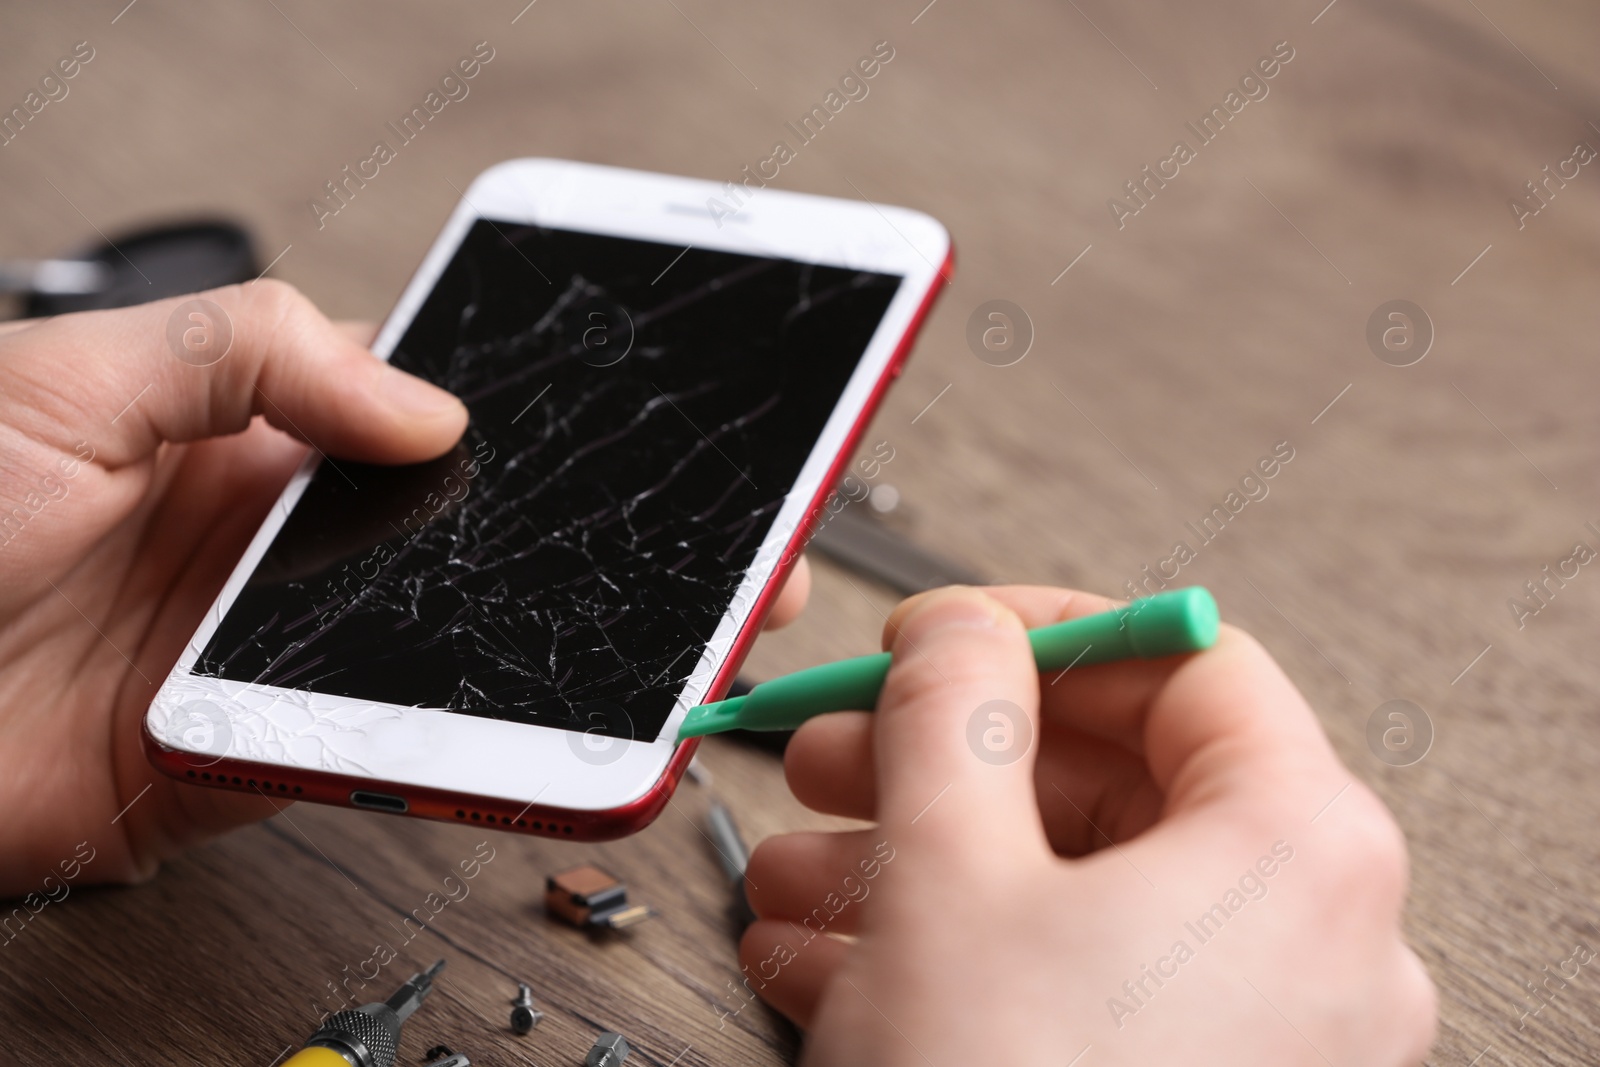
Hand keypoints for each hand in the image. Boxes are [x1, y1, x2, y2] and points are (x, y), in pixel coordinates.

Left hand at [0, 277, 811, 895]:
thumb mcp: (67, 379)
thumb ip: (248, 353)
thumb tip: (425, 404)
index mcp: (247, 435)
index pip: (434, 421)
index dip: (546, 427)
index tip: (651, 431)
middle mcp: (278, 546)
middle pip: (476, 546)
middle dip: (601, 553)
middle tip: (718, 556)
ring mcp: (276, 656)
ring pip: (456, 657)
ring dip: (563, 661)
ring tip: (673, 652)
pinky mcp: (251, 759)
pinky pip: (386, 760)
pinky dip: (471, 762)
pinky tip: (551, 746)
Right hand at [741, 586, 1435, 1064]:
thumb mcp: (949, 874)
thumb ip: (951, 712)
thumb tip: (954, 632)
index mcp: (1298, 852)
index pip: (1186, 667)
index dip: (1044, 632)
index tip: (945, 635)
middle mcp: (1309, 946)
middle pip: (1113, 784)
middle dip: (945, 761)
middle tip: (842, 746)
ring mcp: (1255, 1038)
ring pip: (1070, 894)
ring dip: (917, 862)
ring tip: (799, 864)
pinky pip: (1068, 987)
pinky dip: (950, 953)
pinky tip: (830, 957)